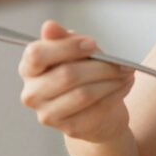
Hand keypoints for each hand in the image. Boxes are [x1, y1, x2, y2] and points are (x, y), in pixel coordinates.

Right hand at [18, 20, 135, 142]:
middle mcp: (32, 93)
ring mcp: (48, 114)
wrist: (95, 111)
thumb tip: (49, 26)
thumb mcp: (75, 52)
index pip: (37, 54)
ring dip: (112, 80)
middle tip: (122, 62)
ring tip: (127, 72)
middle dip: (100, 66)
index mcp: (29, 68)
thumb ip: (64, 39)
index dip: (67, 47)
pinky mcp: (69, 129)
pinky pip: (98, 108)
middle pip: (67, 75)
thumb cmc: (82, 74)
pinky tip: (125, 85)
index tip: (92, 44)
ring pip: (85, 93)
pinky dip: (116, 93)